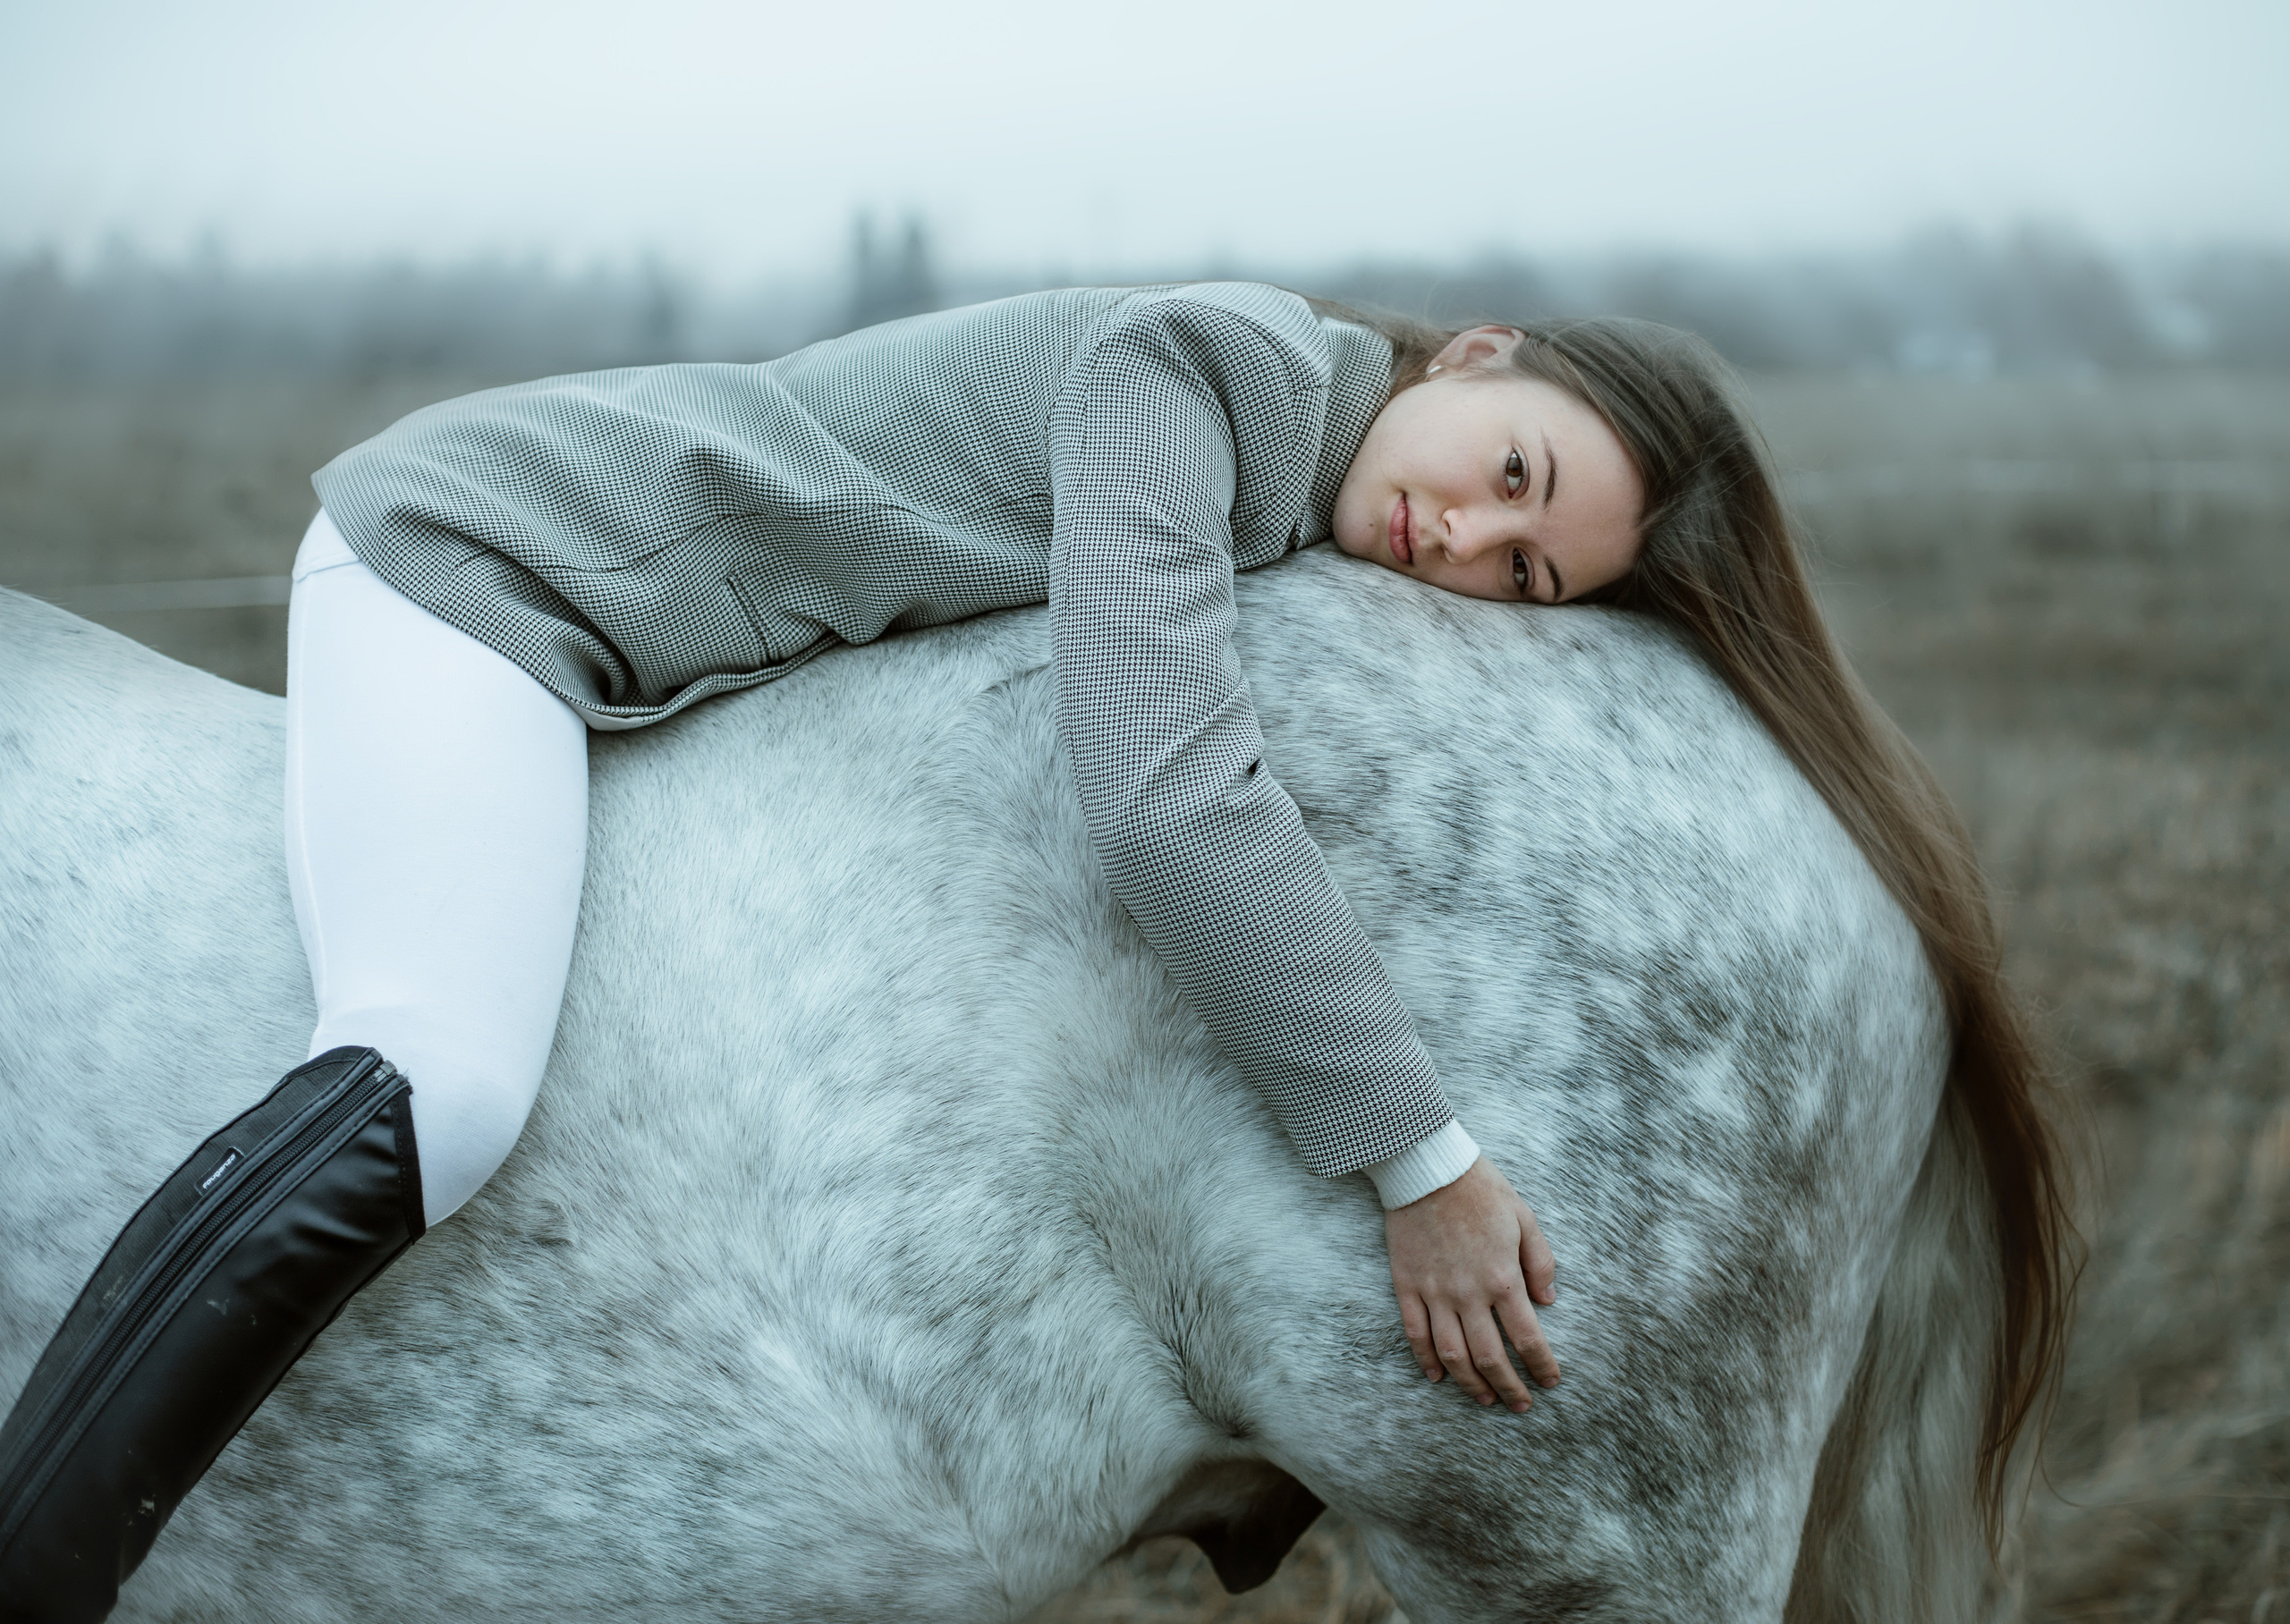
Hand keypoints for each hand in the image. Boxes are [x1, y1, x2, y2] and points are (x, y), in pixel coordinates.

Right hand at [1384, 1156, 1559, 1411]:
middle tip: (1520, 1405)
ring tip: (1484, 1399)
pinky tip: (1437, 1377)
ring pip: (1452, 1354)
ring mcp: (1435, 1292)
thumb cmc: (1480, 1189)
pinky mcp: (1407, 1285)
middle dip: (1509, 1387)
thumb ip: (1540, 1262)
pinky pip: (1416, 1333)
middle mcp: (1469, 1294)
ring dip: (1470, 1383)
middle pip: (1491, 1357)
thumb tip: (1548, 1302)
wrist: (1427, 1168)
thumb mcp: (1524, 1218)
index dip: (1541, 1366)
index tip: (1550, 1382)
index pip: (1528, 1338)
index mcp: (1503, 1278)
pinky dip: (1426, 1360)